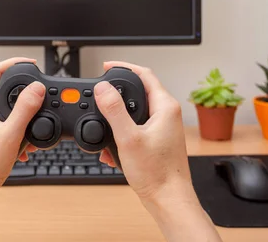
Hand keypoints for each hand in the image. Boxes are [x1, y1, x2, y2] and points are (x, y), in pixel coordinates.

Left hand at [0, 57, 44, 205]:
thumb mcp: (10, 135)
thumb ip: (25, 109)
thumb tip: (36, 89)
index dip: (13, 63)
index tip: (30, 63)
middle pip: (0, 87)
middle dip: (20, 91)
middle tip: (37, 92)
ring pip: (2, 107)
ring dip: (20, 115)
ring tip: (32, 125)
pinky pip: (1, 122)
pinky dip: (15, 128)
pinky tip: (23, 144)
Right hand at [94, 61, 192, 201]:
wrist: (168, 201)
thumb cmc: (157, 174)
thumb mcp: (128, 138)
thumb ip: (114, 110)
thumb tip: (103, 88)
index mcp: (165, 107)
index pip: (144, 74)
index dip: (124, 66)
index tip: (106, 66)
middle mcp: (167, 114)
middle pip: (138, 92)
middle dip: (115, 96)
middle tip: (99, 97)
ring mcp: (163, 128)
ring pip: (134, 112)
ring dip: (116, 120)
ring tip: (102, 129)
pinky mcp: (157, 140)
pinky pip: (135, 128)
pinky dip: (121, 135)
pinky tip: (110, 150)